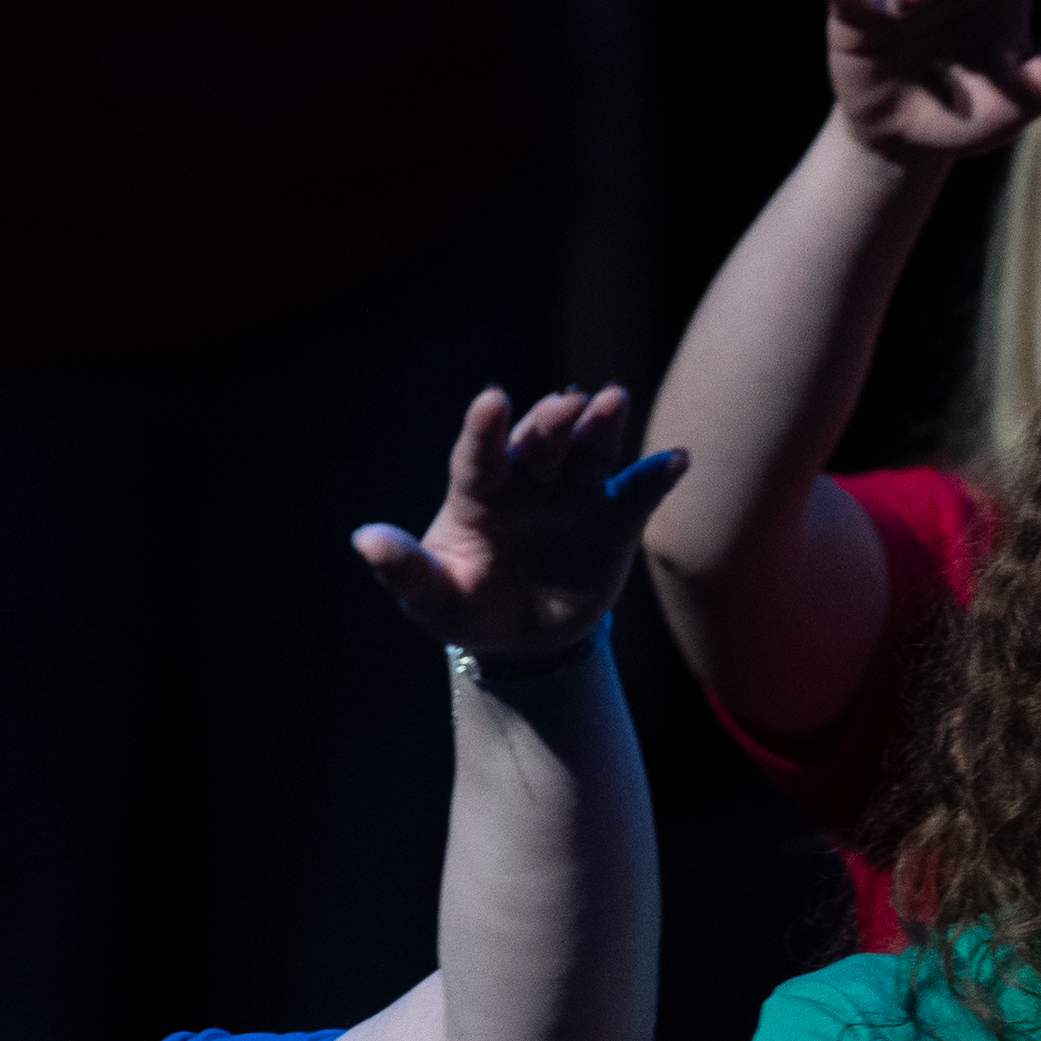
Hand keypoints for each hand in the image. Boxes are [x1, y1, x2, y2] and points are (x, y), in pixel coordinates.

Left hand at [353, 387, 686, 665]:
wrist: (525, 640)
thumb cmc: (469, 607)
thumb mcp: (433, 597)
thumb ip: (405, 569)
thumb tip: (365, 541)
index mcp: (479, 494)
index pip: (479, 454)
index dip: (485, 428)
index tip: (492, 400)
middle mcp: (528, 482)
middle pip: (540, 442)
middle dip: (553, 421)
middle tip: (568, 401)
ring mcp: (574, 495)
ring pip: (589, 452)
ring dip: (602, 427)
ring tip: (614, 400)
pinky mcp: (615, 519)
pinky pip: (638, 492)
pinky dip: (657, 475)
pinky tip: (675, 460)